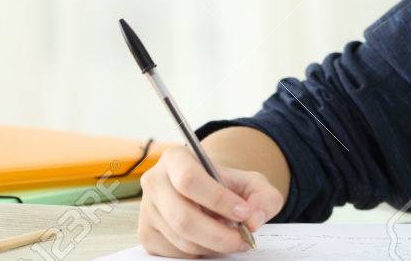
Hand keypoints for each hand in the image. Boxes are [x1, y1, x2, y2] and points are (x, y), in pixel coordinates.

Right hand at [137, 146, 282, 257]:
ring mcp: (147, 210)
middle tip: (244, 239)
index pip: (190, 180)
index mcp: (176, 158)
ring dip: (212, 245)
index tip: (243, 213)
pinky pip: (174, 252)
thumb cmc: (229, 185)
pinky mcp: (146, 235)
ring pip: (180, 239)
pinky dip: (200, 252)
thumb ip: (263, 197)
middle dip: (218, 234)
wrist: (209, 192)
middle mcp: (154, 182)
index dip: (218, 200)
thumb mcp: (252, 182)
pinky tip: (213, 241)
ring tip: (232, 238)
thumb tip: (254, 220)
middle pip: (183, 217)